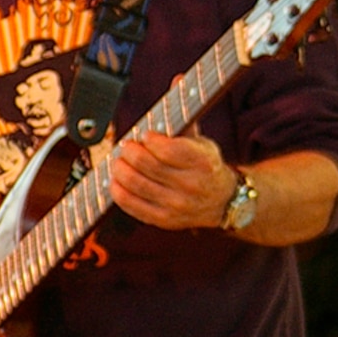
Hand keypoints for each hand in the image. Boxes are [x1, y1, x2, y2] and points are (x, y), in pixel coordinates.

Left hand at [109, 128, 236, 230]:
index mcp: (201, 162)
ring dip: (120, 169)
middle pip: (146, 164)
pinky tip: (116, 181)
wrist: (221, 201)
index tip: (145, 135)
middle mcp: (190, 185)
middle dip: (130, 151)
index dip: (149, 139)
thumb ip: (182, 131)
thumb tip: (156, 117)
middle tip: (127, 147)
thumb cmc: (207, 168)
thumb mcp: (204, 145)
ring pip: (135, 183)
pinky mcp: (162, 219)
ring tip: (119, 162)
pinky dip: (118, 190)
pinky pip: (130, 204)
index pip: (166, 149)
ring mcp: (176, 204)